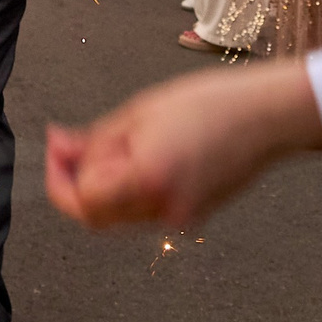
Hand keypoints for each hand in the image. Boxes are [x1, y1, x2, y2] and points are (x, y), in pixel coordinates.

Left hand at [46, 61, 321, 229]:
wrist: (267, 117)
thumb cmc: (211, 103)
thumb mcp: (140, 112)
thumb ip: (94, 139)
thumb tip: (57, 147)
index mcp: (148, 179)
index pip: (83, 200)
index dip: (59, 177)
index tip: (55, 150)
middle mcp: (163, 209)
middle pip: (97, 216)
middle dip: (78, 183)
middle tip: (72, 146)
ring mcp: (179, 218)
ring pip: (119, 216)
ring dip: (105, 185)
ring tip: (120, 141)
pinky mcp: (192, 216)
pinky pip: (145, 210)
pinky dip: (132, 188)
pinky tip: (146, 153)